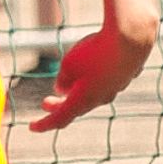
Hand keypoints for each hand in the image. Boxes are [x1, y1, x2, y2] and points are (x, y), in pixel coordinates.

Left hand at [30, 0, 160, 129]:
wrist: (131, 36)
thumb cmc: (95, 50)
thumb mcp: (69, 64)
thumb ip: (63, 80)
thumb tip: (62, 89)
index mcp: (84, 100)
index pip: (60, 118)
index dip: (44, 124)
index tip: (31, 127)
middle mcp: (102, 98)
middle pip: (78, 107)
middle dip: (59, 105)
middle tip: (44, 103)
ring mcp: (118, 86)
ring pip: (95, 93)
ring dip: (79, 91)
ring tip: (69, 83)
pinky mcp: (128, 72)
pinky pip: (109, 78)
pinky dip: (97, 77)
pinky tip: (96, 68)